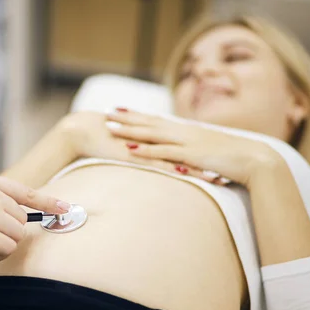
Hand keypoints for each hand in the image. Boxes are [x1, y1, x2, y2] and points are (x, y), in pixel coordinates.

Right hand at [56, 111, 216, 176]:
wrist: (80, 131)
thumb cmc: (98, 139)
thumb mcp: (122, 146)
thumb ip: (135, 151)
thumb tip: (142, 157)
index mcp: (151, 139)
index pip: (182, 148)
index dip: (202, 155)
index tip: (220, 163)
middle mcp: (152, 142)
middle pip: (186, 153)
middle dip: (208, 163)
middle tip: (229, 170)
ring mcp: (144, 147)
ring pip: (177, 160)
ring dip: (198, 169)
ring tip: (217, 178)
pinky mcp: (134, 154)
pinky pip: (158, 164)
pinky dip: (174, 170)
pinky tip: (188, 175)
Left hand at [106, 108, 278, 185]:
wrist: (255, 159)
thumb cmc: (233, 156)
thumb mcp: (207, 149)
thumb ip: (192, 148)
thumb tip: (180, 152)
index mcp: (186, 130)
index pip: (156, 119)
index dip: (136, 115)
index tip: (118, 110)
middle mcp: (183, 132)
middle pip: (149, 123)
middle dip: (126, 118)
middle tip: (105, 113)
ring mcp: (185, 143)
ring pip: (151, 135)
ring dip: (129, 131)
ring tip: (109, 128)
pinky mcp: (190, 156)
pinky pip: (163, 153)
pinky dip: (145, 150)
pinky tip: (129, 149)